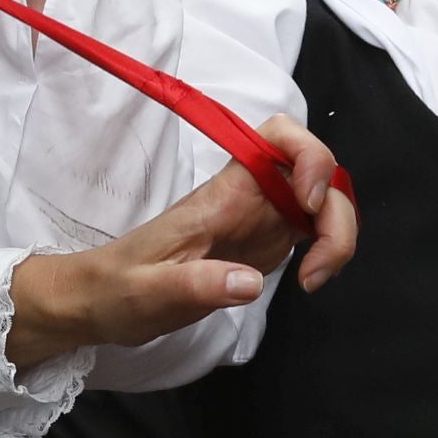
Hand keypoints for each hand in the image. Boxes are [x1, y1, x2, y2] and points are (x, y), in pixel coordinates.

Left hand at [5, 116, 356, 362]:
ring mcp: (259, 218)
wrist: (101, 300)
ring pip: (322, 201)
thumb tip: (250, 283)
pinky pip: (313, 229)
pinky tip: (310, 281)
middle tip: (317, 268)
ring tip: (313, 281)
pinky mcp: (264, 243)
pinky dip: (328, 250)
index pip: (277, 137)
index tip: (309, 204)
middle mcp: (247, 197)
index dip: (309, 157)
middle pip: (315, 172)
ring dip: (337, 234)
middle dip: (336, 211)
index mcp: (219, 194)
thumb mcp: (146, 294)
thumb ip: (196, 286)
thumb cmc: (116, 289)